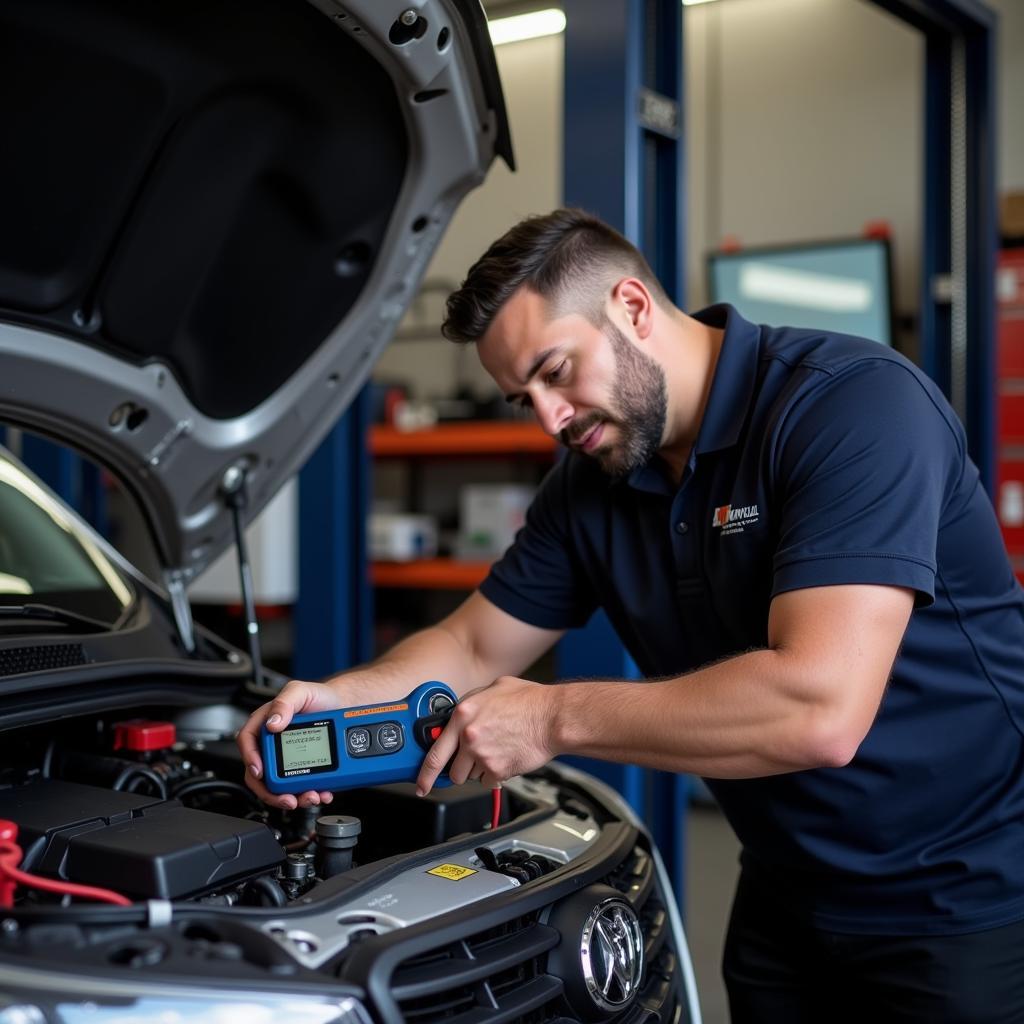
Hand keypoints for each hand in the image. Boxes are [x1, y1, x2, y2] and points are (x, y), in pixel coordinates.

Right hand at [237, 678, 348, 809]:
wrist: (342, 706)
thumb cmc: (319, 697)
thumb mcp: (300, 691)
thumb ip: (284, 703)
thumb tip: (272, 723)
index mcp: (265, 723)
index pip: (247, 742)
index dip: (249, 758)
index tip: (259, 771)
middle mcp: (272, 743)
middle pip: (260, 773)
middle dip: (271, 791)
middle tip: (287, 798)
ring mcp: (286, 758)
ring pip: (279, 786)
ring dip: (292, 796)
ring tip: (310, 797)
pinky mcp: (302, 768)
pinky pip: (299, 786)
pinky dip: (308, 794)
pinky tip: (321, 792)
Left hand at [416, 676, 557, 794]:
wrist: (553, 717)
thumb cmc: (530, 702)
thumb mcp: (493, 689)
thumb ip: (472, 703)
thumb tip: (463, 713)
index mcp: (463, 714)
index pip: (434, 751)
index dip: (424, 773)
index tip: (421, 784)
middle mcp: (468, 736)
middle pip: (452, 771)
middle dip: (461, 768)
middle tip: (475, 759)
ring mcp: (482, 755)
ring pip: (470, 777)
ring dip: (480, 769)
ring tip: (498, 751)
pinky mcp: (497, 770)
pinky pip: (489, 781)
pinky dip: (496, 774)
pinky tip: (508, 756)